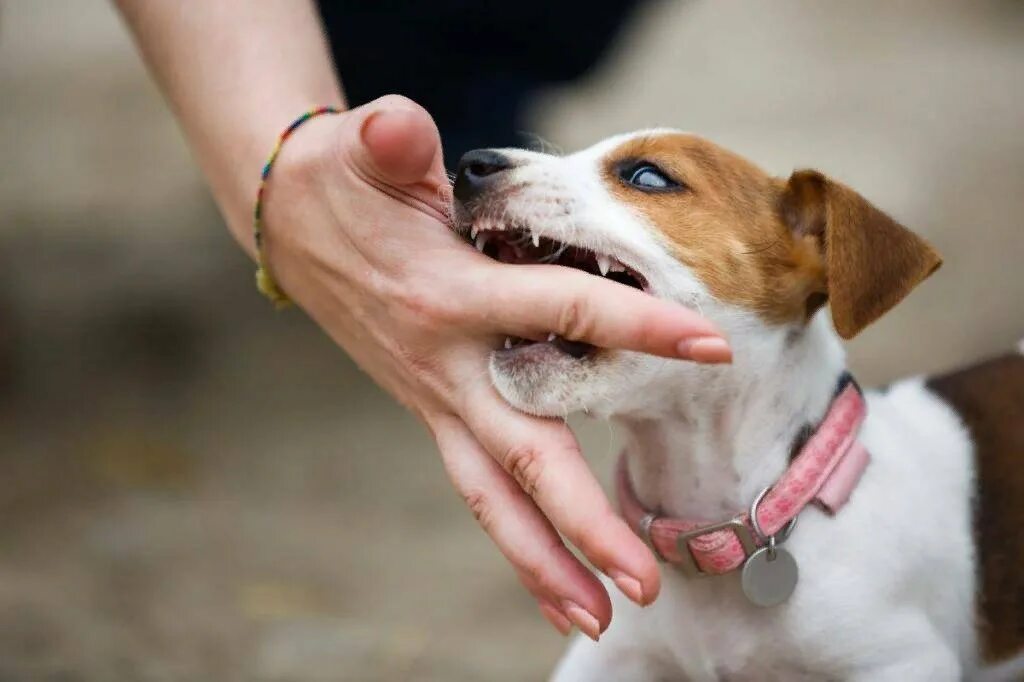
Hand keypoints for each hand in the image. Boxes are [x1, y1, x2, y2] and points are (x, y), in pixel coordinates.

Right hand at [259, 95, 729, 639]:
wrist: (293, 222)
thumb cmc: (342, 181)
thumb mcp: (361, 148)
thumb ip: (387, 141)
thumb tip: (401, 127)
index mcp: (447, 297)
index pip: (559, 311)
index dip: (635, 326)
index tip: (710, 345)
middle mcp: (446, 365)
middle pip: (523, 453)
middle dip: (582, 521)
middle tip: (641, 583)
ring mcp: (439, 398)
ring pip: (493, 495)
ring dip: (544, 562)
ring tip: (598, 617)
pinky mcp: (439, 410)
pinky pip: (482, 485)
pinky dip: (519, 538)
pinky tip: (555, 580)